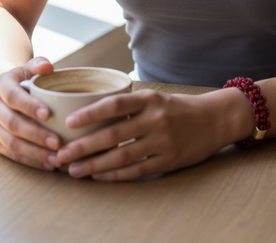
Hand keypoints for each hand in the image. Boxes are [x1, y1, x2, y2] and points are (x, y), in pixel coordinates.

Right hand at [0, 57, 60, 170]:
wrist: (4, 91)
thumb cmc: (24, 78)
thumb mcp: (29, 67)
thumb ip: (39, 65)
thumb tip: (48, 67)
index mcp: (0, 85)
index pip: (13, 97)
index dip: (29, 106)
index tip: (48, 114)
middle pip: (12, 124)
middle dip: (36, 135)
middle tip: (57, 142)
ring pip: (11, 143)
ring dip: (34, 152)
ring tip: (56, 158)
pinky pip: (11, 155)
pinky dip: (30, 161)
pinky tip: (48, 164)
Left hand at [49, 87, 253, 180]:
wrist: (215, 119)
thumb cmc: (179, 108)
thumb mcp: (156, 98)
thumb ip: (130, 105)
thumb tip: (92, 112)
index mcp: (150, 99)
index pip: (115, 104)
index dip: (90, 113)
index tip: (69, 121)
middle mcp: (155, 119)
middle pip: (112, 134)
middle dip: (83, 146)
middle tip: (61, 155)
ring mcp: (163, 142)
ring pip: (121, 156)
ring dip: (94, 165)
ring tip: (74, 170)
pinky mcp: (169, 161)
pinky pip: (137, 171)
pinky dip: (115, 175)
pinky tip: (99, 177)